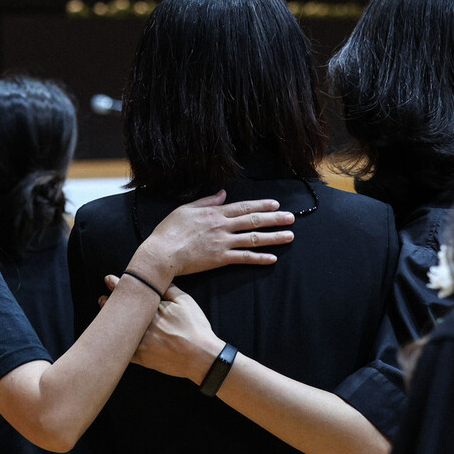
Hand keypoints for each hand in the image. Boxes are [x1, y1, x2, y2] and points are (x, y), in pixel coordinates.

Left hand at [100, 281, 223, 384]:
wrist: (201, 356)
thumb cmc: (195, 327)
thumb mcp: (185, 301)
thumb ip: (169, 288)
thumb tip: (157, 278)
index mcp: (154, 309)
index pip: (132, 294)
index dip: (117, 285)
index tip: (109, 280)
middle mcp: (144, 325)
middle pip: (121, 310)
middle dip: (108, 302)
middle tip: (102, 298)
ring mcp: (140, 343)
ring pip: (118, 330)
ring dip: (109, 321)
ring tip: (104, 313)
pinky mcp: (140, 358)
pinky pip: (122, 350)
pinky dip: (116, 343)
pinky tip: (112, 336)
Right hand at [134, 190, 293, 280]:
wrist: (162, 252)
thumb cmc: (170, 230)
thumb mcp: (186, 209)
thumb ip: (207, 201)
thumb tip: (222, 194)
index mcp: (214, 213)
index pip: (243, 207)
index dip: (261, 206)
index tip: (276, 205)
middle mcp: (222, 226)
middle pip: (254, 221)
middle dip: (275, 219)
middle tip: (291, 218)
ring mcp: (223, 243)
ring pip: (253, 238)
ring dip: (273, 238)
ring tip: (289, 237)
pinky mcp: (220, 259)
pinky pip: (244, 258)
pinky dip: (259, 258)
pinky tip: (272, 259)